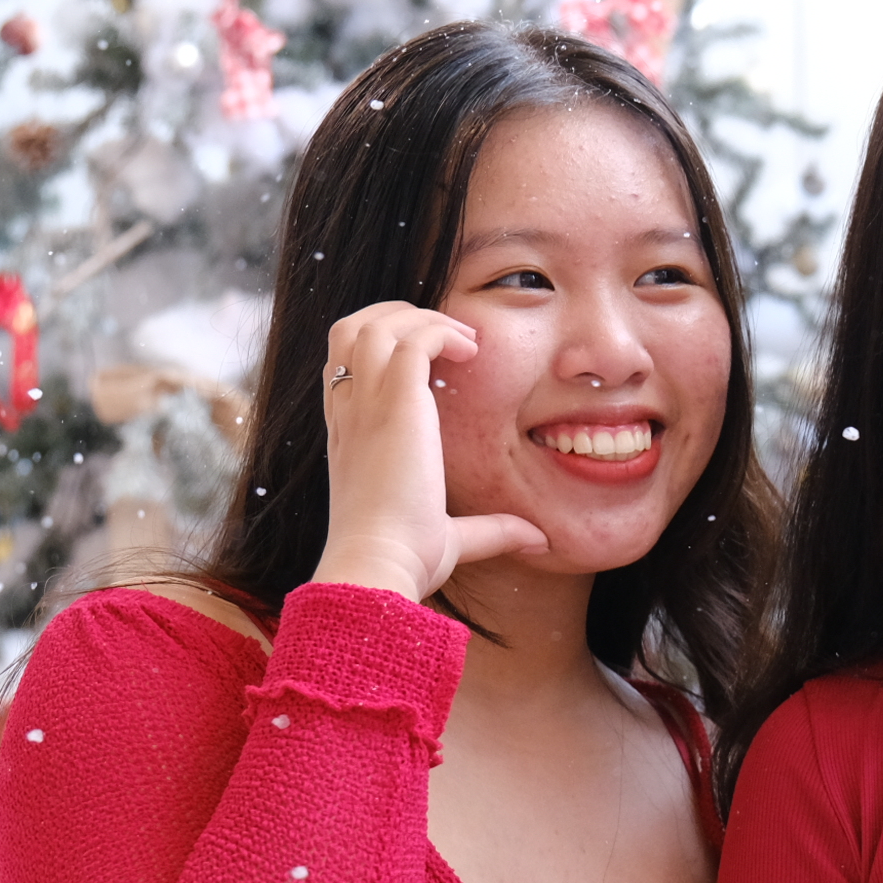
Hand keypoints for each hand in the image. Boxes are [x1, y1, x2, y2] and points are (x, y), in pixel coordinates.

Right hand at [310, 302, 547, 599]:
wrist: (381, 566)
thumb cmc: (404, 559)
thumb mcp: (450, 537)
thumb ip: (490, 530)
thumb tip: (537, 539)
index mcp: (348, 435)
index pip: (344, 366)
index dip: (382, 347)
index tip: (431, 356)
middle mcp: (350, 413)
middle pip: (349, 330)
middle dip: (395, 315)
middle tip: (445, 333)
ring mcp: (367, 405)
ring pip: (374, 323)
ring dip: (422, 319)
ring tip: (464, 341)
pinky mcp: (396, 404)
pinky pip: (413, 339)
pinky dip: (443, 332)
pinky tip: (472, 353)